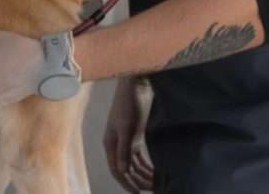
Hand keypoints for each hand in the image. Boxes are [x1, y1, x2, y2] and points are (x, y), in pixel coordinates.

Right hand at [103, 77, 153, 192]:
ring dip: (143, 174)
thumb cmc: (129, 103)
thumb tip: (122, 171)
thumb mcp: (127, 128)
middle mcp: (117, 144)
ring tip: (158, 183)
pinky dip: (147, 165)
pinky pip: (140, 157)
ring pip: (134, 164)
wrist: (136, 84)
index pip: (117, 170)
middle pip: (126, 169)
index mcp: (111, 143)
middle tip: (154, 189)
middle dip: (138, 181)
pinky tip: (156, 171)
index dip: (127, 183)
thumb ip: (124, 150)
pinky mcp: (136, 135)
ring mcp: (126, 140)